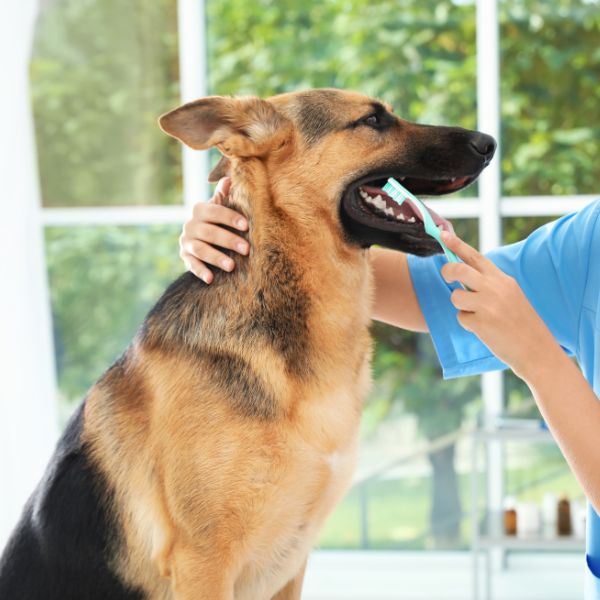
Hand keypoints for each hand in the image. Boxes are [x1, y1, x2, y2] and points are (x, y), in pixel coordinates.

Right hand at [179, 177, 249, 282]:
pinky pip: (191, 264)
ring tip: (232, 266)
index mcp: (200, 209)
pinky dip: (200, 271)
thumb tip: (229, 178)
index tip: (246, 225)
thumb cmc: (216, 219)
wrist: (198, 236)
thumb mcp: (219, 206)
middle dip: (229, 241)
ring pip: (201, 249)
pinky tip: (211, 279)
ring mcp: (186, 241)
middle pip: (210, 232)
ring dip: (216, 258)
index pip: (215, 211)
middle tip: (247, 249)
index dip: (230, 218)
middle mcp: (190, 224)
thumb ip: (224, 195)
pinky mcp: (185, 256)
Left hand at [439, 231, 560, 380]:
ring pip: (456, 297)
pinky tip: (484, 329)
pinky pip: (461, 318)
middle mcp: (495, 288)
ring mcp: (488, 305)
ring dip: (461, 306)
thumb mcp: (511, 294)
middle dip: (447, 271)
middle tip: (446, 277)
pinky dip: (468, 324)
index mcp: (502, 279)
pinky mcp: (482, 323)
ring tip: (478, 315)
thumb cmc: (521, 322)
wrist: (537, 349)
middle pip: (458, 270)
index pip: (475, 257)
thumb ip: (489, 283)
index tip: (442, 233)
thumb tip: (461, 274)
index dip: (456, 244)